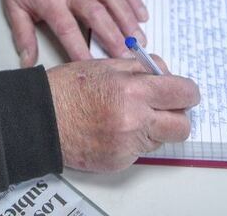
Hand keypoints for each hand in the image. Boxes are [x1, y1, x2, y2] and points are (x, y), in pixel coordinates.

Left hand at [0, 0, 147, 66]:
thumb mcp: (13, 7)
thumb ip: (23, 36)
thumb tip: (28, 63)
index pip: (67, 28)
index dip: (80, 49)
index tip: (92, 67)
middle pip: (96, 13)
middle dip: (113, 36)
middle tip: (125, 57)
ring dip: (128, 19)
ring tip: (139, 40)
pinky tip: (142, 16)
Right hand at [46, 56, 198, 171]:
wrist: (39, 118)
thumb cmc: (67, 89)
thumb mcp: (105, 65)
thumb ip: (140, 68)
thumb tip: (165, 73)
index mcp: (133, 89)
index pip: (183, 94)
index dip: (186, 92)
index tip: (182, 92)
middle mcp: (134, 119)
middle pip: (182, 126)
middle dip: (177, 115)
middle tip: (164, 108)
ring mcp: (127, 144)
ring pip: (161, 139)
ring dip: (154, 128)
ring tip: (129, 116)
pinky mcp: (119, 161)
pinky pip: (141, 152)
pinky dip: (133, 141)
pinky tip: (114, 129)